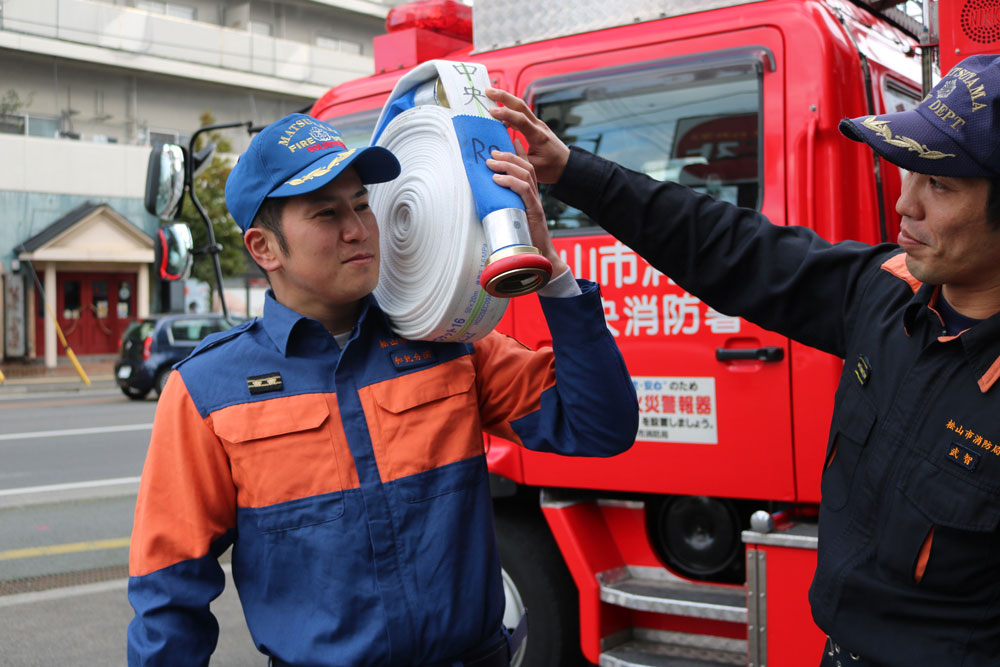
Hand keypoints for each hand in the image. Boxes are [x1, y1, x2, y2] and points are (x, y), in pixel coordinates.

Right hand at [486, 88, 570, 184]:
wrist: (567, 165)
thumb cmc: (551, 168)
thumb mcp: (533, 167)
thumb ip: (517, 158)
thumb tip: (500, 150)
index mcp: (538, 136)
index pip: (521, 120)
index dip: (506, 114)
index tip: (491, 111)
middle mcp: (538, 126)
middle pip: (520, 106)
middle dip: (504, 97)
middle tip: (488, 91)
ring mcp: (537, 125)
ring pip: (521, 108)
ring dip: (505, 100)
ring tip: (490, 95)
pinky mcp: (535, 126)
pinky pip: (521, 115)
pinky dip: (510, 110)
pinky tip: (499, 112)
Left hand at [487, 147, 568, 276]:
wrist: (540, 259)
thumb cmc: (524, 243)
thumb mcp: (511, 220)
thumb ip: (504, 208)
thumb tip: (486, 202)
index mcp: (530, 197)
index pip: (527, 169)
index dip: (519, 153)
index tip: (507, 141)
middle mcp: (535, 196)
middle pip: (526, 167)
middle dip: (508, 156)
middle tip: (491, 153)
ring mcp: (536, 203)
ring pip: (525, 174)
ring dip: (506, 165)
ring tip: (490, 162)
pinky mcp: (534, 211)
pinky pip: (524, 190)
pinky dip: (510, 181)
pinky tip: (497, 179)